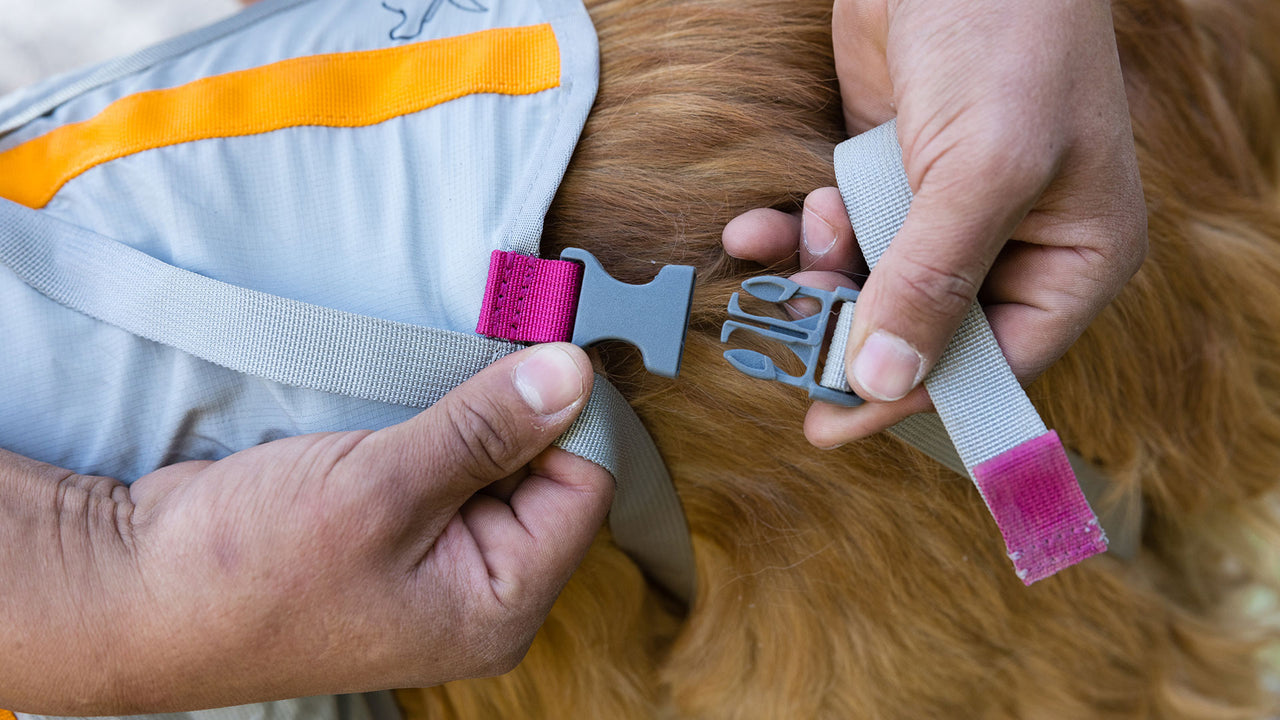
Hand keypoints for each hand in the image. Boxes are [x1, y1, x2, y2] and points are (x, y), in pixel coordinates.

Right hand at [0, 343, 610, 713]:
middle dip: (528, 401)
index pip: (584, 487)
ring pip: (494, 462)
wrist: (136, 590)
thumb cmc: (251, 566)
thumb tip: (572, 372)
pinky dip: (441, 418)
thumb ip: (485, 429)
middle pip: (545, 474)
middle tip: (510, 322)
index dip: (576, 409)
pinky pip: (446, 464)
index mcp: (500, 604)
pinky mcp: (394, 531)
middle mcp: (480, 590)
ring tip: (465, 346)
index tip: (553, 333)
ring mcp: (435, 562)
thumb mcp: (382, 486)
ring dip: (480, 404)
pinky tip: (426, 379)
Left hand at [723, 0, 1146, 447]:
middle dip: (849, 329)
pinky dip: (795, 231)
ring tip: (797, 233)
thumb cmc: (1009, 35)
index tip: (830, 426)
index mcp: (1072, 257)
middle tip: (783, 337)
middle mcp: (1011, 243)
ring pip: (868, 285)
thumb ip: (934, 278)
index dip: (911, 399)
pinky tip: (758, 223)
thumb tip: (884, 380)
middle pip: (921, 331)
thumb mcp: (984, 166)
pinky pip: (837, 230)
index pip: (992, 363)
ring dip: (817, 273)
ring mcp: (944, 209)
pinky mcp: (888, 174)